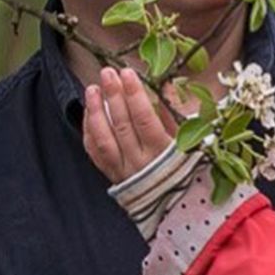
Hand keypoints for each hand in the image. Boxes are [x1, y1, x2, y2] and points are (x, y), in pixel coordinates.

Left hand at [83, 67, 174, 182]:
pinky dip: (90, 131)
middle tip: (107, 73)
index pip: (144, 118)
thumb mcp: (185, 138)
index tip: (128, 73)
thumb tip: (165, 84)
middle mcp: (140, 162)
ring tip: (92, 89)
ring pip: (104, 139)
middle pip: (122, 124)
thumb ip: (173, 111)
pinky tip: (89, 113)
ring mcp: (123, 170)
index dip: (134, 94)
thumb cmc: (182, 165)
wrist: (172, 201)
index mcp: (162, 152)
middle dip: (113, 95)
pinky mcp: (112, 175)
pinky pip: (95, 152)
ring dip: (96, 111)